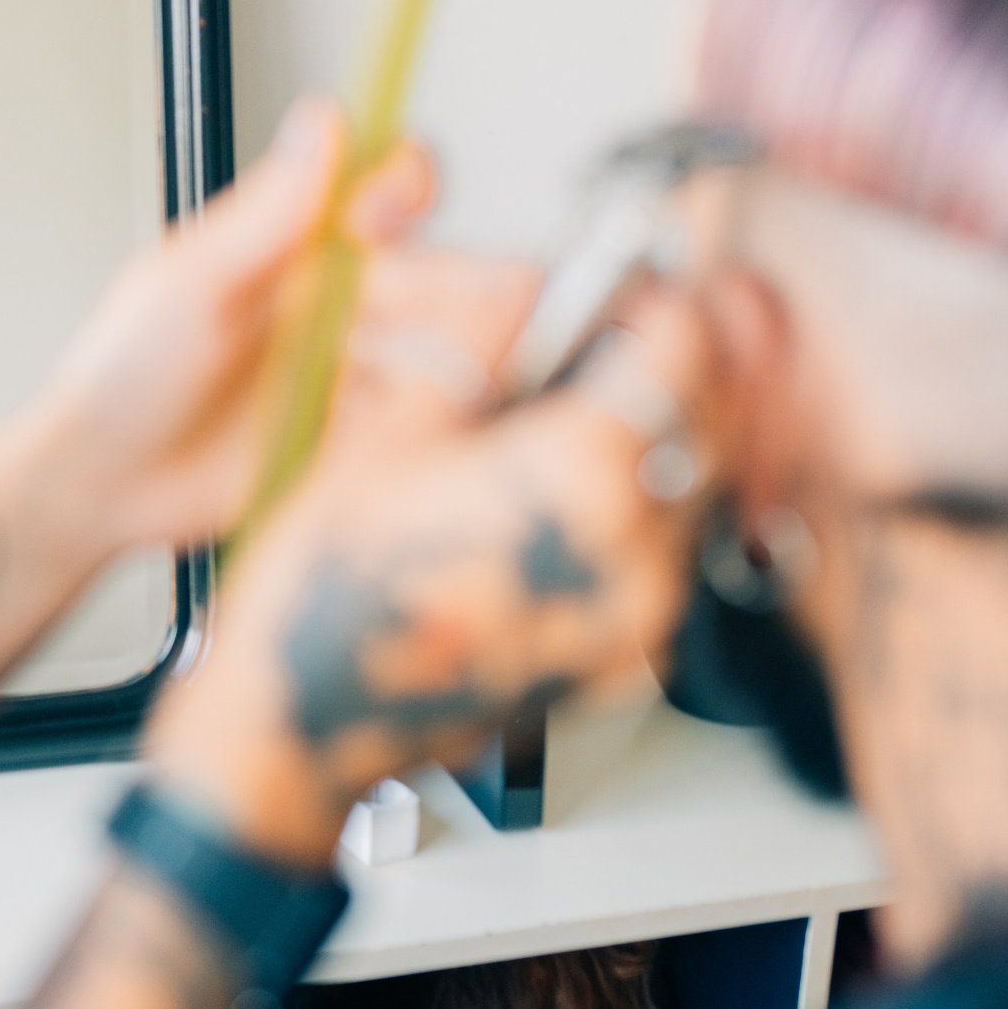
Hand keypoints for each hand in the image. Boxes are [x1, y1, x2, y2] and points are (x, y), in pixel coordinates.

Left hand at [12, 99, 431, 554]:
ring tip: (419, 376)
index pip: (391, 187)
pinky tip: (399, 431)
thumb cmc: (123, 372)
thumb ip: (267, 212)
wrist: (102, 483)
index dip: (409, 190)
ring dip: (453, 357)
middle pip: (446, 273)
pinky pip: (426, 425)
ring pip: (450, 349)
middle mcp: (343, 300)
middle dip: (458, 287)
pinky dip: (428, 423)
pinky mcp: (361, 440)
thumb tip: (325, 120)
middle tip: (430, 315)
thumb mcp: (191, 282)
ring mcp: (357, 370)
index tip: (389, 212)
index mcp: (302, 243)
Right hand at [141, 250, 718, 866]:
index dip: (662, 299)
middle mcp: (631, 553)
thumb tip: (525, 285)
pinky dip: (647, 503)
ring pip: (695, 491)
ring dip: (669, 431)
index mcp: (578, 479)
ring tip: (602, 399)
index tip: (635, 282)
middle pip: (707, 420)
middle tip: (634, 325)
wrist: (300, 726)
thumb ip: (480, 346)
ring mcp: (635, 618)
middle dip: (679, 361)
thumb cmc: (324, 598)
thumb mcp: (390, 432)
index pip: (681, 352)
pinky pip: (666, 556)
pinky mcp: (622, 658)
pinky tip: (582, 482)